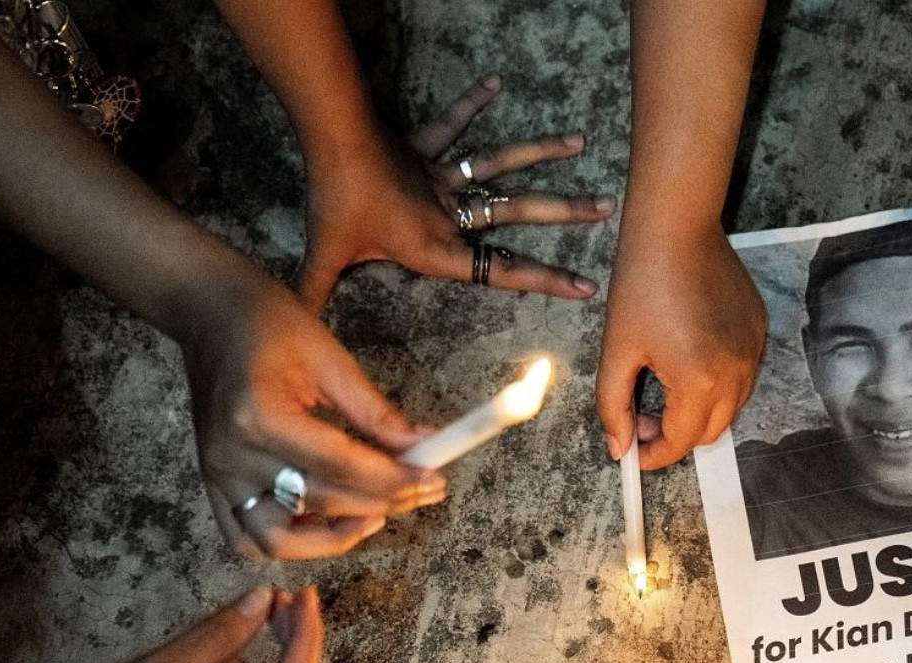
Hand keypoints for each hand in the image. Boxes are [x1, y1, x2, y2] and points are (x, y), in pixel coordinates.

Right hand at [180, 280, 445, 559]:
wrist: (210, 313)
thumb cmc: (269, 325)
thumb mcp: (332, 360)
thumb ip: (377, 413)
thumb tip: (426, 446)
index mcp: (260, 415)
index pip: (341, 465)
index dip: (393, 479)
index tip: (432, 480)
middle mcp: (233, 454)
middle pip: (319, 501)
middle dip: (381, 502)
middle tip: (422, 492)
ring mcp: (217, 475)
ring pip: (276, 540)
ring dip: (331, 539)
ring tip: (375, 516)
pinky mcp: (213, 484)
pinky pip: (245, 537)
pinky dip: (288, 543)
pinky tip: (327, 525)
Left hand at [297, 75, 614, 306]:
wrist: (336, 143)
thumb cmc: (338, 203)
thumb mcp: (326, 258)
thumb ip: (317, 295)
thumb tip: (302, 330)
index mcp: (439, 247)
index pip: (501, 270)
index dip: (545, 280)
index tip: (585, 287)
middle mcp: (451, 212)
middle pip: (518, 214)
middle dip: (566, 212)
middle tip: (608, 206)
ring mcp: (440, 177)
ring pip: (500, 165)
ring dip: (539, 151)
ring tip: (579, 140)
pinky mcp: (422, 150)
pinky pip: (452, 126)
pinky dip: (472, 103)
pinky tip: (495, 83)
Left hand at [596, 223, 766, 468]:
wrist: (676, 230)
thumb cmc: (642, 285)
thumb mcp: (616, 351)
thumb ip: (614, 407)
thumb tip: (619, 448)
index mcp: (700, 380)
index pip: (682, 442)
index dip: (655, 455)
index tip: (634, 451)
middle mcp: (737, 372)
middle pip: (712, 433)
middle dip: (676, 436)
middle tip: (642, 416)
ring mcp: (754, 351)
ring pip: (730, 408)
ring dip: (699, 412)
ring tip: (663, 386)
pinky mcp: (760, 331)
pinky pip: (742, 377)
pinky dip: (717, 384)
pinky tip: (687, 359)